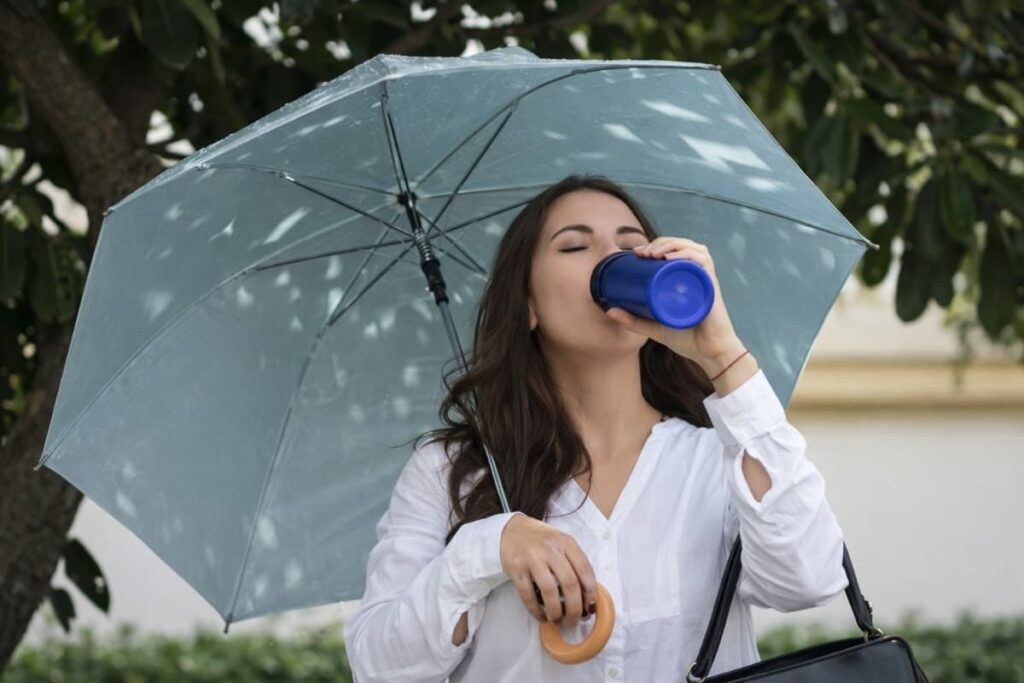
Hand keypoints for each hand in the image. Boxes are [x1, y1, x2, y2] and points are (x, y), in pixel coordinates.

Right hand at [500, 514, 596, 626]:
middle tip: (574, 620)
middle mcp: (551, 549)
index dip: (590, 592)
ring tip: (558, 620)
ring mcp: (533, 558)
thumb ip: (574, 562)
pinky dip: (536, 610)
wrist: (512, 529)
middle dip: (574, 608)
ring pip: (550, 591)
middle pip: (570, 583)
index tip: (590, 607)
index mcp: (566, 542)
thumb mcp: (561, 543)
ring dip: (556, 611)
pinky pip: (528, 595)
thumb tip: (587, 595)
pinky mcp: (516, 568)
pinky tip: (541, 616)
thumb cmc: (541, 540)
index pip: (585, 569)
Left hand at [604, 237, 742, 373]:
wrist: (709, 353)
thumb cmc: (687, 339)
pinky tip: (671, 258)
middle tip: (643, 252)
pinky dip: (687, 255)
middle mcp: (697, 275)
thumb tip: (609, 311)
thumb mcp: (654, 328)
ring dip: (672, 245)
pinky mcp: (712, 285)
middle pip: (682, 245)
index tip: (637, 252)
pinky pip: (703, 261)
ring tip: (654, 254)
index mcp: (686, 279)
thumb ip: (633, 321)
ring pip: (692, 248)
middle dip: (661, 243)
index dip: (656, 245)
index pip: (674, 250)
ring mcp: (705, 279)